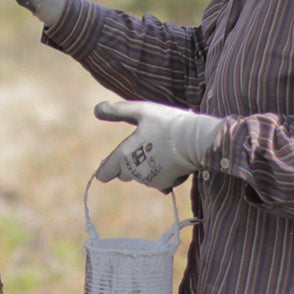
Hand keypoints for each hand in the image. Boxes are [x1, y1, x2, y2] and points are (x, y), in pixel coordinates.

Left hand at [94, 100, 222, 191]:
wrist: (196, 140)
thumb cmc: (167, 123)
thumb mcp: (141, 110)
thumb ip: (117, 111)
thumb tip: (96, 109)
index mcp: (124, 155)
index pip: (105, 172)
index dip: (104, 169)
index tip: (104, 166)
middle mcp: (134, 171)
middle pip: (123, 174)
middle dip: (126, 165)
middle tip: (137, 149)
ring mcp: (150, 180)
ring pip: (140, 177)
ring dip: (143, 168)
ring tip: (157, 150)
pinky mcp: (166, 184)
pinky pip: (157, 182)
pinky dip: (159, 173)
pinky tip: (168, 161)